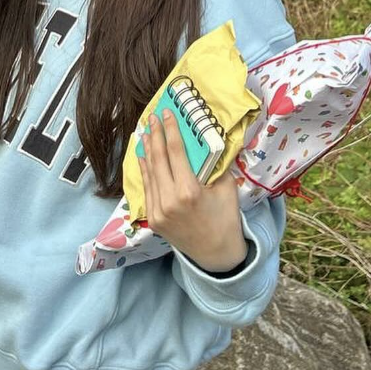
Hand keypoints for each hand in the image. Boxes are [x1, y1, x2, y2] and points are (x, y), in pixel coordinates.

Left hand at [138, 111, 246, 272]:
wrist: (217, 256)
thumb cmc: (226, 219)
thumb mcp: (227, 188)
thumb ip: (216, 165)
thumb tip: (209, 140)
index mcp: (189, 191)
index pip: (175, 152)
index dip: (170, 130)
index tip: (166, 113)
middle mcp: (169, 200)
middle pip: (158, 159)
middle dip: (155, 135)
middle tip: (152, 117)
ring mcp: (158, 211)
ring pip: (149, 173)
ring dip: (147, 150)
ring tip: (146, 132)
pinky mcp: (153, 219)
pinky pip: (147, 188)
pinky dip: (145, 170)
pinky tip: (143, 156)